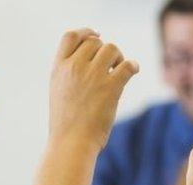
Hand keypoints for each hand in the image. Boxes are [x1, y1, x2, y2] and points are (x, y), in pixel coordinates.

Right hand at [49, 28, 138, 150]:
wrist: (70, 144)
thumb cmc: (66, 125)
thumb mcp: (58, 93)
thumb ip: (69, 74)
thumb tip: (90, 59)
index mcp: (58, 69)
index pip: (70, 36)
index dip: (85, 32)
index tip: (96, 36)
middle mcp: (74, 68)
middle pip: (94, 42)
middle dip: (105, 51)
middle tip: (110, 66)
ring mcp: (92, 76)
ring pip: (111, 48)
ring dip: (118, 57)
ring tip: (118, 71)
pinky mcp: (110, 87)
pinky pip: (127, 65)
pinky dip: (133, 66)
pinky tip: (133, 71)